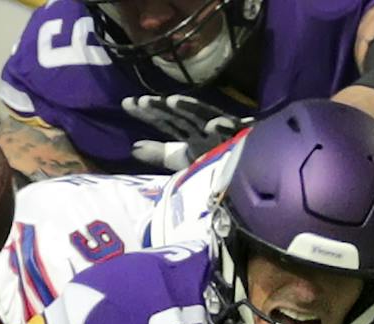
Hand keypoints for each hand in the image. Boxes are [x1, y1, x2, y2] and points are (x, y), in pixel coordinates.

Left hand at [122, 94, 249, 170]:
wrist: (246, 173)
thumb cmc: (215, 163)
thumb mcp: (182, 159)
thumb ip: (160, 153)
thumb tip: (132, 147)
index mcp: (190, 131)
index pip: (165, 120)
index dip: (147, 112)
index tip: (127, 104)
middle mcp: (204, 128)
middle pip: (180, 116)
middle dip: (162, 109)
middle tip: (141, 102)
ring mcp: (223, 132)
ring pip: (205, 119)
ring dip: (190, 110)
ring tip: (171, 102)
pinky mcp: (241, 138)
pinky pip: (232, 135)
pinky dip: (224, 129)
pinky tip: (213, 124)